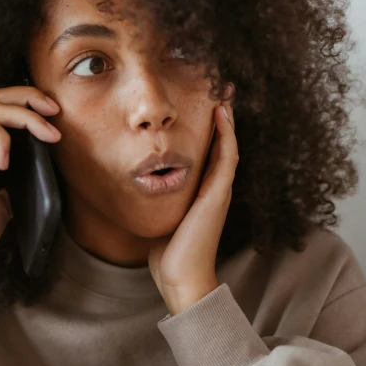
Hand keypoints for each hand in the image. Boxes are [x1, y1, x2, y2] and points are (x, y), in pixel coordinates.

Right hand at [0, 84, 60, 287]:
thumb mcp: (3, 203)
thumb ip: (14, 184)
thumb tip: (37, 176)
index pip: (1, 109)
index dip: (28, 105)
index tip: (55, 116)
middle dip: (29, 97)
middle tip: (54, 109)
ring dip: (26, 116)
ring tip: (47, 134)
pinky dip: (0, 139)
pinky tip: (5, 162)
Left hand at [147, 88, 237, 315]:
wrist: (181, 278)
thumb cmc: (168, 251)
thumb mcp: (162, 215)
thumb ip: (157, 199)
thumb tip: (137, 186)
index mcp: (202, 191)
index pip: (208, 151)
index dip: (208, 127)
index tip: (202, 102)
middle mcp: (214, 187)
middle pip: (221, 142)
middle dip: (221, 116)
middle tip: (219, 87)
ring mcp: (219, 190)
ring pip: (228, 144)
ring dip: (227, 118)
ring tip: (224, 92)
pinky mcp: (217, 195)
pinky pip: (226, 157)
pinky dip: (226, 135)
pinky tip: (222, 114)